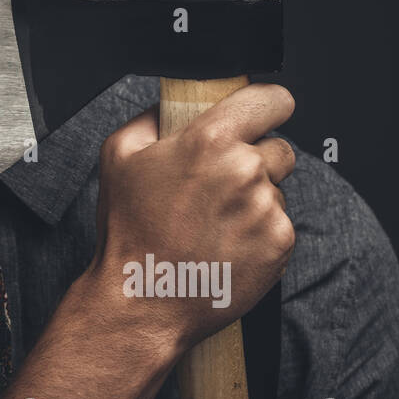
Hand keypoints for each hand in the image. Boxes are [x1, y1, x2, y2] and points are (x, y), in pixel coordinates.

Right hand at [86, 82, 296, 355]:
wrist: (143, 299)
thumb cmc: (129, 230)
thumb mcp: (118, 155)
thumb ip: (152, 117)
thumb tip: (175, 104)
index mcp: (209, 140)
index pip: (272, 99)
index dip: (266, 105)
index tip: (261, 115)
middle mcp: (245, 170)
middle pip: (278, 148)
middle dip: (253, 160)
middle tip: (217, 186)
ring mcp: (267, 209)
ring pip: (276, 189)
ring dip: (254, 199)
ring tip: (212, 222)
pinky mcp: (280, 244)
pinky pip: (279, 224)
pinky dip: (259, 232)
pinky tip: (225, 244)